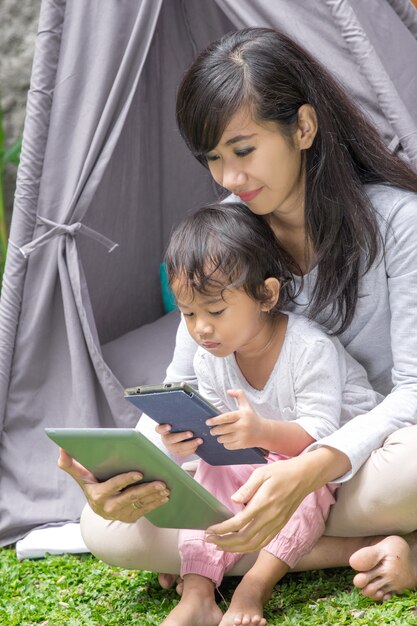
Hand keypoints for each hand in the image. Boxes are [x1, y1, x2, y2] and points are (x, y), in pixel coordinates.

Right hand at [58, 449, 169, 522]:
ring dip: (154, 497)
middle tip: (161, 482)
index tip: (139, 473)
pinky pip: (144, 511)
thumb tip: (61, 448)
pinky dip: (155, 504)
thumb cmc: (90, 484)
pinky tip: (165, 496)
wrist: (97, 506)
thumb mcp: (80, 475)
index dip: (126, 480)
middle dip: (147, 490)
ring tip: (165, 488)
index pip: (114, 486)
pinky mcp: (129, 518)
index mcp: (98, 495)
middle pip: (131, 497)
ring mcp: (120, 514)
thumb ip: (69, 464)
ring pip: (140, 504)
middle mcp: (109, 507)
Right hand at [155, 423, 202, 457]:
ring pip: (179, 447)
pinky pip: (184, 453)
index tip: (169, 426)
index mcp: (163, 430)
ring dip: (190, 444)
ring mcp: (170, 447)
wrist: (180, 436)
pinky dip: (191, 449)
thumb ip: (179, 419)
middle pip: (171, 439)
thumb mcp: (177, 422)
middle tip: (191, 433)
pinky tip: (198, 445)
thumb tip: (191, 411)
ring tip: (200, 440)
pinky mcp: (177, 453)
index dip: (163, 428)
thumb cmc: (179, 425)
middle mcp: (165, 439)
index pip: (159, 429)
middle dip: (182, 436)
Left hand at [204, 447, 350, 552]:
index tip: (210, 530)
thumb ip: (247, 488)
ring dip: (235, 549)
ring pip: (253, 545)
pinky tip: (238, 546)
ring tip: (220, 546)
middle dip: (224, 542)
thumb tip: (234, 500)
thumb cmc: (281, 472)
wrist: (304, 477)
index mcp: (263, 503)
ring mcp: (276, 524)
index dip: (223, 529)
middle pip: (244, 538)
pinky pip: (263, 543)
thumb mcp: (262, 473)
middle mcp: (270, 517)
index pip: (239, 522)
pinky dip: (248, 548)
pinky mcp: (279, 526)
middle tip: (209, 540)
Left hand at [206, 389, 265, 448]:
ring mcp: (243, 436)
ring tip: (220, 435)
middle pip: (223, 429)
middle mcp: (243, 425)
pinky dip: (225, 444)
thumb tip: (228, 391)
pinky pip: (228, 446)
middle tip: (212, 431)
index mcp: (242, 415)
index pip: (226, 417)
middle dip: (215, 431)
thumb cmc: (252, 417)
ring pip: (224, 439)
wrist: (264, 432)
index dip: (215, 420)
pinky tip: (227, 440)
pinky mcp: (243, 444)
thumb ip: (239, 395)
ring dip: (220, 438)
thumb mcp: (247, 405)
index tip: (208, 422)